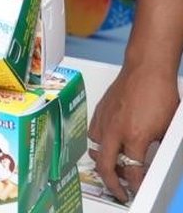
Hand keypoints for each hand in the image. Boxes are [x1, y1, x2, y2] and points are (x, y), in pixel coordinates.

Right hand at [88, 63, 178, 201]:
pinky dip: (99, 144)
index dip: (135, 185)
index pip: (133, 171)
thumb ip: (157, 146)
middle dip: (113, 184)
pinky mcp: (99, 111)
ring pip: (96, 150)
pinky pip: (93, 134)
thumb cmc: (158, 92)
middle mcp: (115, 131)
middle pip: (106, 166)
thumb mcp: (167, 127)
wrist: (146, 69)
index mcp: (135, 137)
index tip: (136, 189)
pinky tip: (108, 143)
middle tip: (119, 191)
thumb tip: (153, 160)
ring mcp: (105, 120)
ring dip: (105, 161)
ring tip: (115, 166)